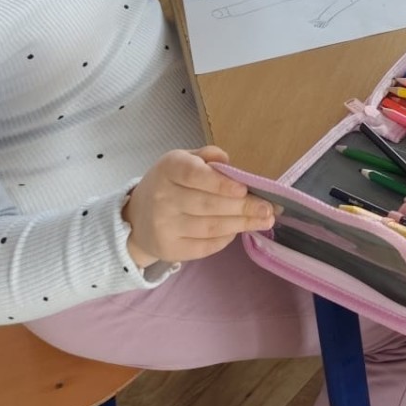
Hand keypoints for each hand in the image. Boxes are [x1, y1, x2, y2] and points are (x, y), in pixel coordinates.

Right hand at [122, 145, 273, 267]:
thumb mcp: (183, 160)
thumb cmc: (170, 183)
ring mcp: (164, 226)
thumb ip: (206, 156)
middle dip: (243, 207)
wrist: (136, 218)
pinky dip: (226, 239)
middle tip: (269, 209)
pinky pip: (205, 246)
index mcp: (168, 169)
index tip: (244, 189)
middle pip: (208, 205)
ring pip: (210, 227)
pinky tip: (238, 231)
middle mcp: (162, 197)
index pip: (194, 175)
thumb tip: (228, 162)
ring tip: (265, 221)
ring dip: (241, 224)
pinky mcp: (169, 249)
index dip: (220, 183)